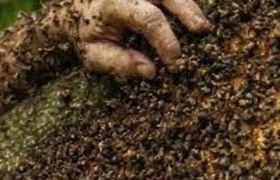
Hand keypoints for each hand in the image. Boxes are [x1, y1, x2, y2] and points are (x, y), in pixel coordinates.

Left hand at [50, 0, 211, 78]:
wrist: (77, 8)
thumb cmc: (87, 34)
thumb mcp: (93, 54)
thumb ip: (118, 63)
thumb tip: (150, 72)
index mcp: (114, 3)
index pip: (148, 18)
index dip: (165, 39)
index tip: (174, 60)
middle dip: (187, 12)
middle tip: (202, 30)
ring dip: (190, 6)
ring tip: (203, 26)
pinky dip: (183, 4)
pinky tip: (193, 19)